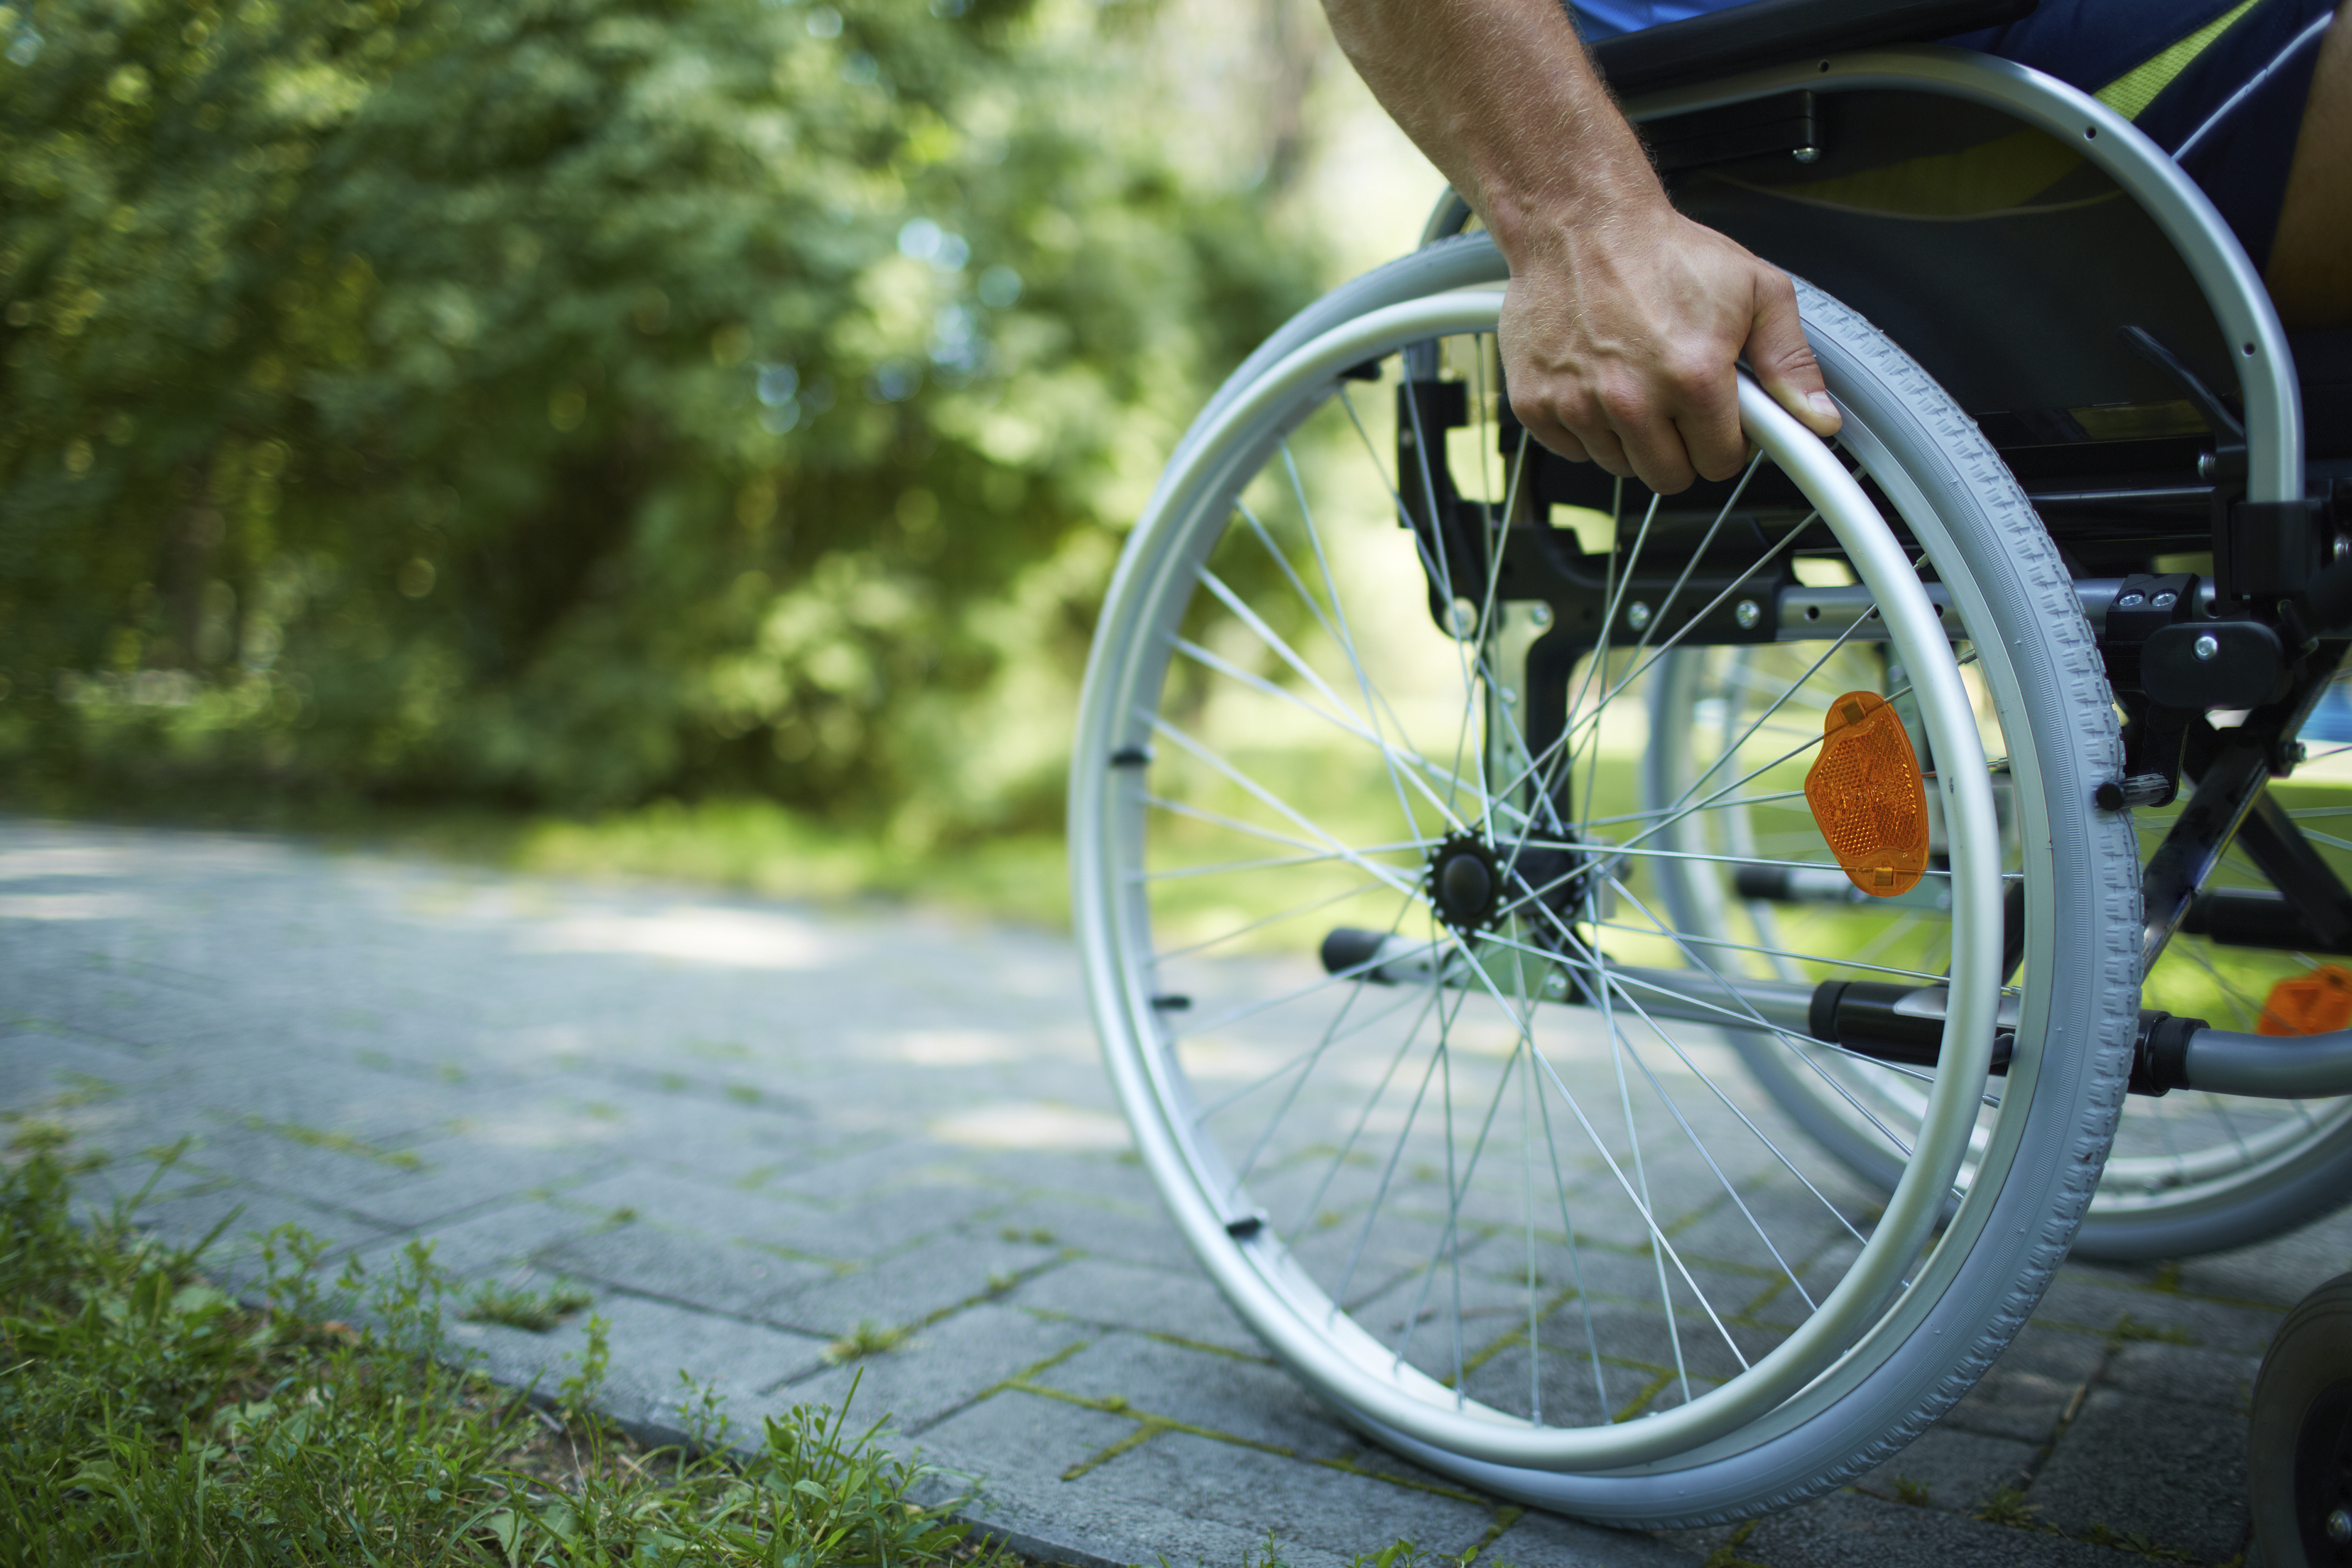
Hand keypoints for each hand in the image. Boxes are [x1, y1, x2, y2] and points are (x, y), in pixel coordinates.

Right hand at [1496, 200, 1842, 493]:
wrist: (1580, 221)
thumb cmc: (1662, 251)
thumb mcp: (1755, 289)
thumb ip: (1790, 361)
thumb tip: (1819, 419)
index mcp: (1692, 376)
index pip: (1719, 463)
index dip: (1726, 443)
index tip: (1720, 422)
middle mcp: (1631, 399)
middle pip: (1669, 477)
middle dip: (1682, 449)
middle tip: (1679, 404)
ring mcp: (1577, 405)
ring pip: (1619, 467)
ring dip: (1632, 438)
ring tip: (1636, 383)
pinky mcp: (1535, 404)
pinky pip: (1571, 450)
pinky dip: (1586, 427)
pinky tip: (1597, 384)